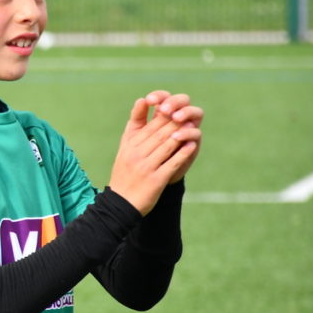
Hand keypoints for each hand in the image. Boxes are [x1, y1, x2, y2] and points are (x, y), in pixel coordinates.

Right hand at [108, 91, 200, 213]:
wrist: (120, 204)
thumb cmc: (124, 176)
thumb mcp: (124, 151)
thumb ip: (134, 132)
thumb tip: (144, 107)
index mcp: (129, 146)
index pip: (148, 126)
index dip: (162, 116)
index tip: (172, 108)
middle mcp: (136, 154)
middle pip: (159, 133)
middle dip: (174, 122)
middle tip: (187, 114)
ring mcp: (146, 167)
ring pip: (167, 146)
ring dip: (181, 134)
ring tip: (191, 126)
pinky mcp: (156, 180)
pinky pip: (172, 163)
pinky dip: (183, 154)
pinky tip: (191, 146)